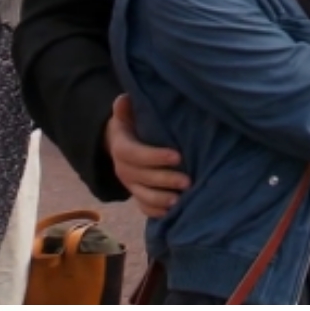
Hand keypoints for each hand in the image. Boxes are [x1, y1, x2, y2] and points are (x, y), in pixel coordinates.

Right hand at [106, 94, 189, 216]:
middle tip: (188, 181)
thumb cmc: (134, 128)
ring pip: (143, 196)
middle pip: (142, 177)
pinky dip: (157, 211)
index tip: (177, 156)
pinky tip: (174, 212)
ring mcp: (131, 185)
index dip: (155, 156)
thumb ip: (126, 109)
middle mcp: (124, 169)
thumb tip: (125, 98)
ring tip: (181, 200)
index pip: (135, 154)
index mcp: (121, 148)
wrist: (122, 147)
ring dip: (162, 199)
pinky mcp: (139, 196)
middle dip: (165, 180)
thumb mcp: (128, 116)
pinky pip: (145, 208)